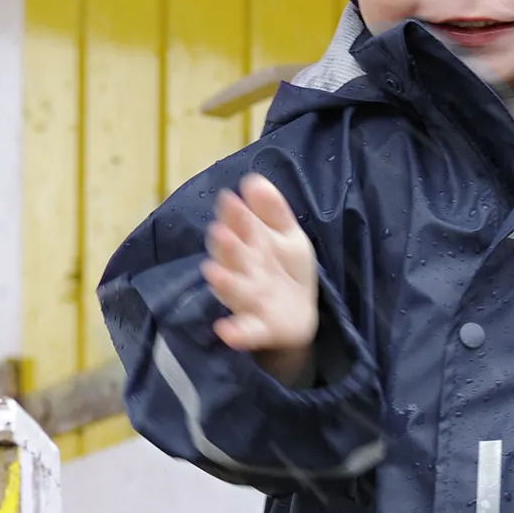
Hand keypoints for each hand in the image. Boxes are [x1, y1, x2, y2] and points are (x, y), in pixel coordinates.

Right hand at [204, 172, 319, 386]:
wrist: (301, 313)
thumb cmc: (286, 268)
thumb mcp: (287, 234)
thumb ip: (272, 209)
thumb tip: (252, 179)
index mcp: (250, 244)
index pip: (239, 226)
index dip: (234, 214)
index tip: (229, 199)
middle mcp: (243, 270)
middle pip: (233, 256)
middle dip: (227, 245)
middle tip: (221, 232)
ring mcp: (248, 300)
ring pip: (234, 290)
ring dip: (224, 282)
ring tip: (213, 273)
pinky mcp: (258, 329)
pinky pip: (245, 331)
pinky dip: (235, 333)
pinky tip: (225, 331)